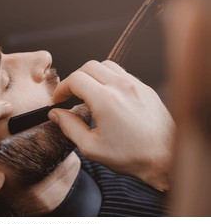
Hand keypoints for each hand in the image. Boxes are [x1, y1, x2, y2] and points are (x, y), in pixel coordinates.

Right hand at [48, 60, 174, 190]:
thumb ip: (69, 127)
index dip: (62, 88)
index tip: (59, 100)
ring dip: (92, 75)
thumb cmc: (131, 155)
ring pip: (106, 65)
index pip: (75, 79)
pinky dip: (108, 78)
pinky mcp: (145, 88)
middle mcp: (121, 87)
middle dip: (74, 79)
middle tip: (70, 95)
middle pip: (89, 66)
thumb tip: (55, 114)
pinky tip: (107, 95)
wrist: (166, 158)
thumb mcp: (91, 147)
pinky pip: (122, 73)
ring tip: (88, 92)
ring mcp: (135, 85)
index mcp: (105, 100)